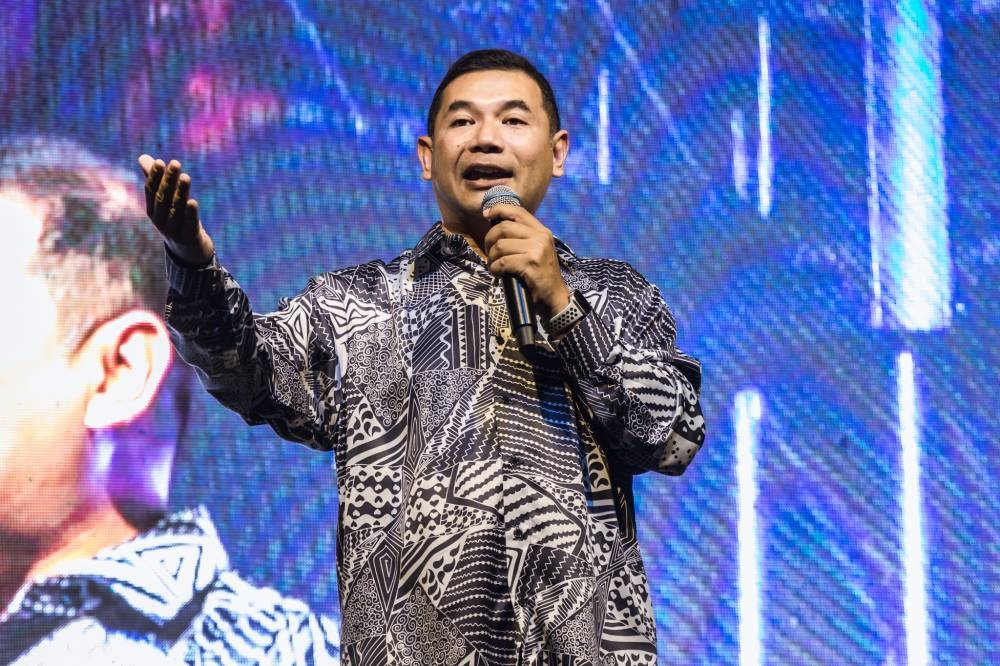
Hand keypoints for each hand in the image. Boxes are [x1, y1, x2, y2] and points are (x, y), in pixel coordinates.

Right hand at [137, 155, 213, 266]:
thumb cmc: (175, 218)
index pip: (151, 191)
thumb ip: (155, 179)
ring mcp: (172, 230)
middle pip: (163, 198)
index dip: (154, 176)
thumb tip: (143, 157)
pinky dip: (190, 213)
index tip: (160, 161)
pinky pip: (188, 224)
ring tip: (186, 177)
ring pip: (175, 210)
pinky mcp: (187, 237)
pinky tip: (193, 201)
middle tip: (175, 163)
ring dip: (180, 193)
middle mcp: (159, 220)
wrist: (187, 249)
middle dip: (168, 180)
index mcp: (152, 209)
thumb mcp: (165, 200)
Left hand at [482, 204, 570, 319]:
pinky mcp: (530, 264)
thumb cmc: (539, 275)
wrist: (554, 297)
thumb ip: (522, 237)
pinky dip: (495, 269)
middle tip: (488, 252)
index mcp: (542, 231)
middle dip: (489, 240)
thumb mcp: (536, 250)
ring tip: (494, 266)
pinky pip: (502, 262)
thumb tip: (496, 224)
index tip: (486, 214)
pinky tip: (498, 274)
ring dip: (491, 258)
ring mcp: (537, 250)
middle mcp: (541, 237)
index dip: (499, 209)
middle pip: (504, 228)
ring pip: (500, 246)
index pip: (518, 211)